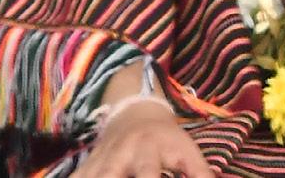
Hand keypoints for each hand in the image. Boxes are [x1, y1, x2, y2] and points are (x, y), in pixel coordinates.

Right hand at [78, 98, 213, 177]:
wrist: (135, 112)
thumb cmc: (167, 138)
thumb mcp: (188, 151)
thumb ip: (200, 173)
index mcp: (149, 150)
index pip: (148, 175)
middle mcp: (120, 156)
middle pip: (109, 176)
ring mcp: (99, 162)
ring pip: (89, 177)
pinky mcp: (84, 168)